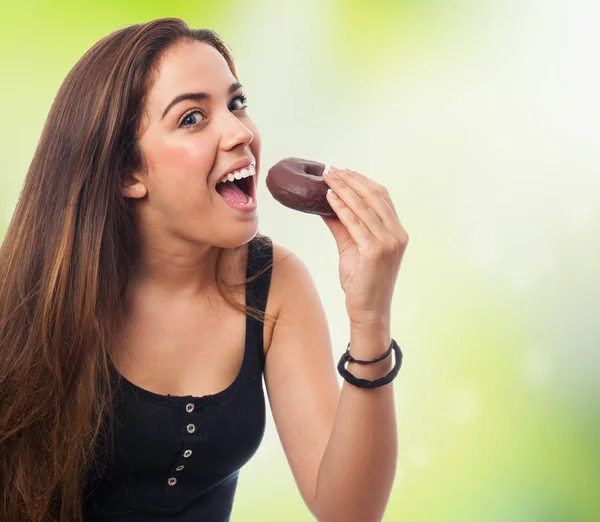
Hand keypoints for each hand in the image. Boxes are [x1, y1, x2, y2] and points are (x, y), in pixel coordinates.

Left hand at [320, 166, 407, 328]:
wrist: (368, 310)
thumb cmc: (362, 281)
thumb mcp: (352, 247)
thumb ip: (343, 225)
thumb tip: (326, 203)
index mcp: (397, 231)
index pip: (381, 196)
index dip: (362, 180)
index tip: (343, 170)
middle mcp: (397, 234)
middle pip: (373, 196)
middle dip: (350, 180)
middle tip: (330, 169)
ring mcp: (389, 242)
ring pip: (363, 206)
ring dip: (343, 188)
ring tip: (326, 177)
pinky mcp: (375, 251)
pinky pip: (355, 223)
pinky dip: (341, 207)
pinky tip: (328, 197)